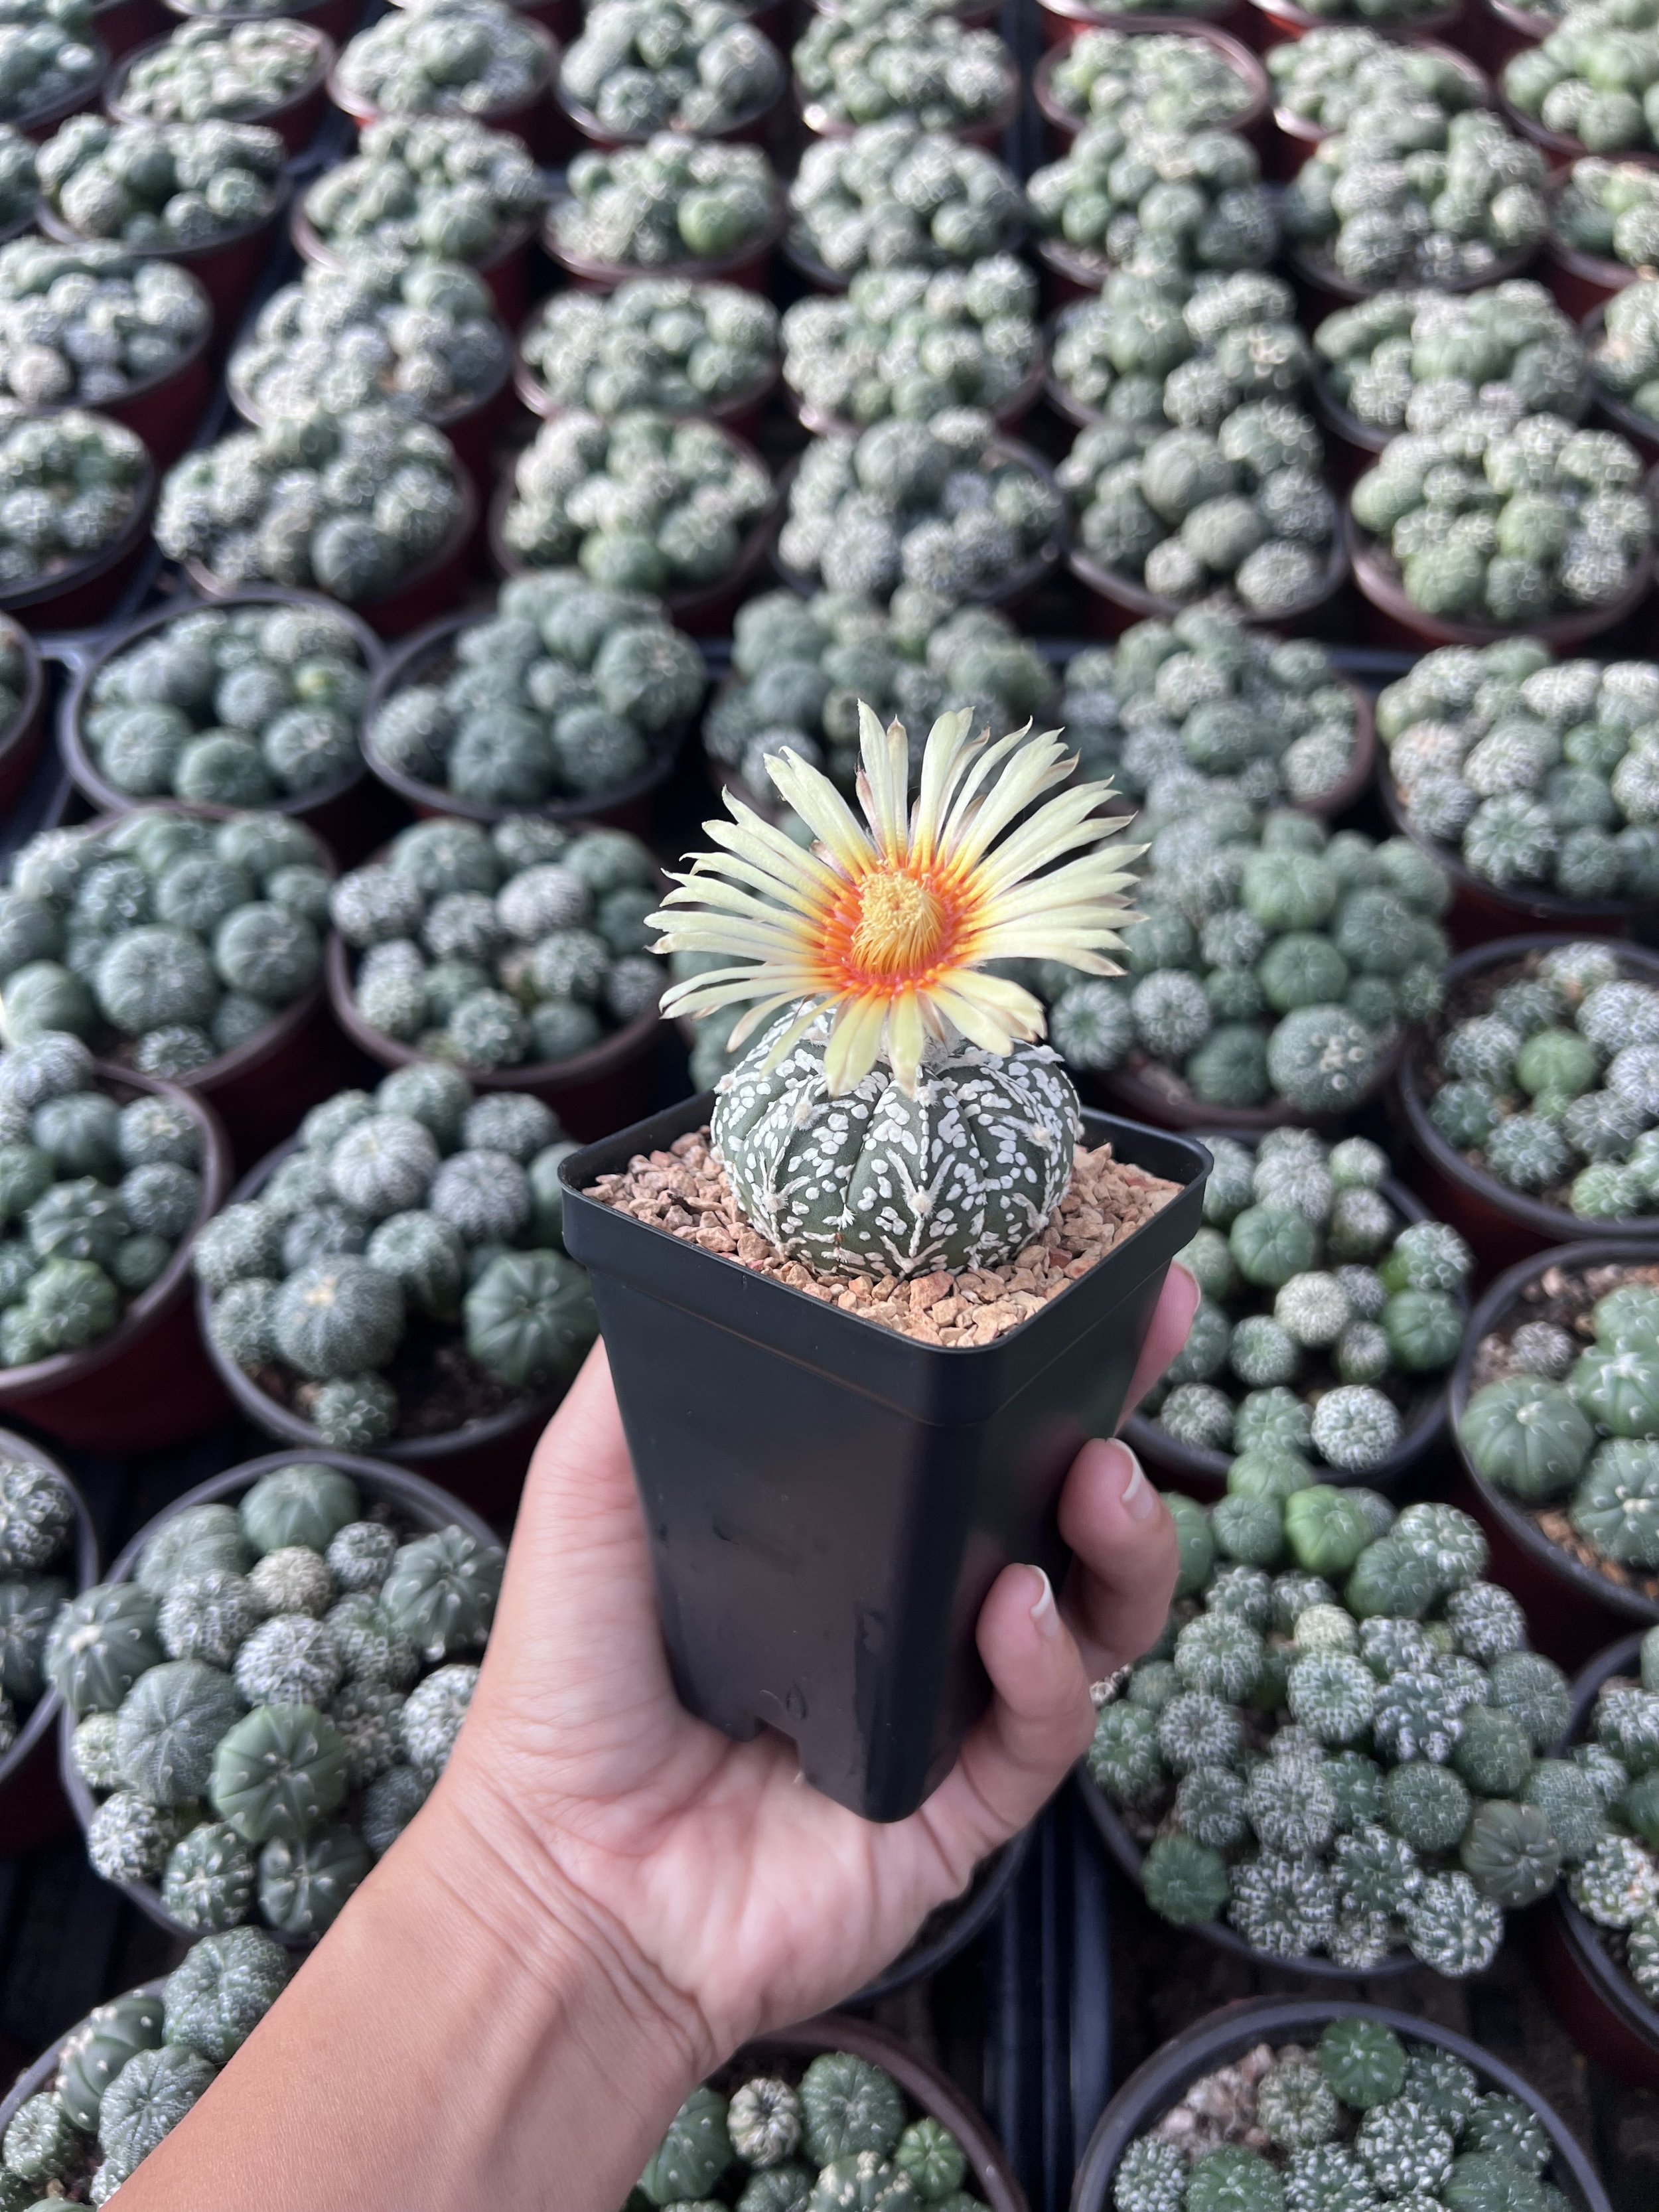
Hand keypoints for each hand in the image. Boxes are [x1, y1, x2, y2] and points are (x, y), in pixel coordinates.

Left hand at [444, 1262, 1197, 2071]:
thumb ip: (644, 1378)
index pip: (983, 1424)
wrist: (559, 1874)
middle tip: (1147, 1330)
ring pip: (1099, 1614)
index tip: (1106, 1268)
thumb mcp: (594, 1490)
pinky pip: (1048, 1728)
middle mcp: (923, 1609)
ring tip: (1094, 1477)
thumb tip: (698, 1247)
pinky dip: (1045, 1665)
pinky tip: (1010, 1614)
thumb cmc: (569, 1681)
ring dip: (1121, 1540)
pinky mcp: (963, 1804)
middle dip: (1126, 1410)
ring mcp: (954, 1708)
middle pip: (1068, 1502)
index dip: (1054, 1349)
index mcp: (860, 1530)